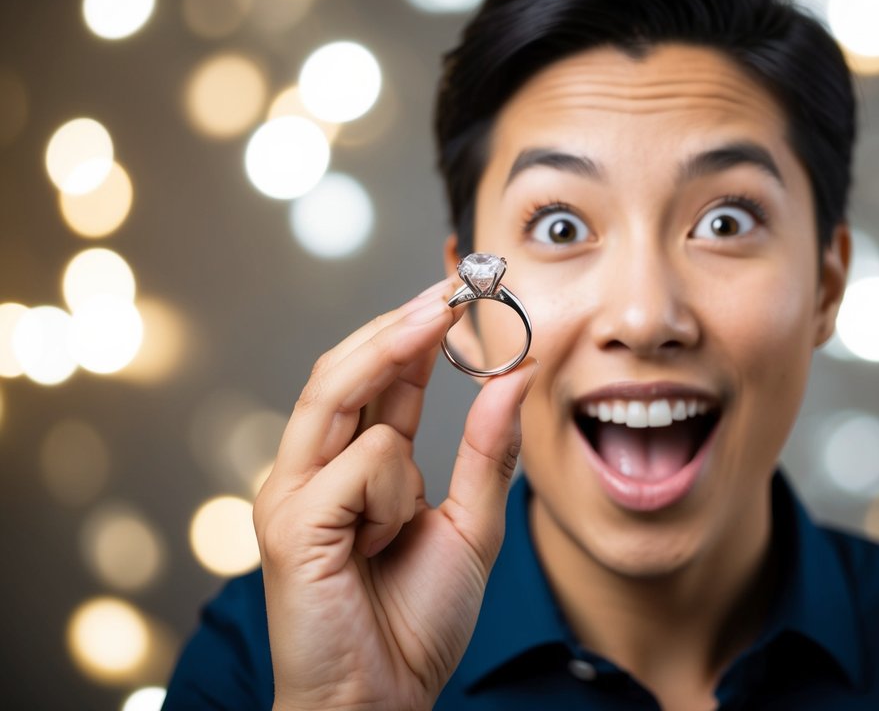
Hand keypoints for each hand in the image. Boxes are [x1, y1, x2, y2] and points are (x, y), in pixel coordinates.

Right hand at [253, 277, 537, 710]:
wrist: (383, 700)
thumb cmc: (415, 620)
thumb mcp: (472, 524)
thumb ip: (486, 450)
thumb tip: (513, 373)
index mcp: (350, 467)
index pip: (374, 378)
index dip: (412, 330)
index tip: (458, 290)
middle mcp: (312, 470)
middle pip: (341, 368)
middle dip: (398, 321)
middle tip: (452, 287)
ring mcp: (292, 492)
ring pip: (340, 393)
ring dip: (396, 386)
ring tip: (435, 348)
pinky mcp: (288, 521)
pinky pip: (362, 463)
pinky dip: (396, 494)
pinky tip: (386, 541)